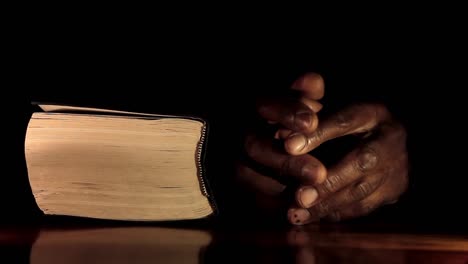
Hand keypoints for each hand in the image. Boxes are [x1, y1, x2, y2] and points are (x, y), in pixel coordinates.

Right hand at [236, 73, 326, 215]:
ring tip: (312, 200)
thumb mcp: (288, 104)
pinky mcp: (226, 186)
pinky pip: (246, 200)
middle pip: (254, 145)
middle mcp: (235, 131)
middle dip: (287, 161)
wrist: (236, 148)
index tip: (313, 122)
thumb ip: (301, 95)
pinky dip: (272, 209)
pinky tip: (299, 213)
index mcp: (250, 106)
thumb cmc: (278, 123)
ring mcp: (227, 159)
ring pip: (247, 176)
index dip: (287, 112)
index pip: (264, 104)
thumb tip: (314, 80)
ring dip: (281, 190)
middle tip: (319, 173)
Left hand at [287, 102, 408, 223]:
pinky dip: (336, 212)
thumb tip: (280, 136)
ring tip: (297, 214)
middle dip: (327, 183)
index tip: (289, 147)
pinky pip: (365, 206)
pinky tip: (313, 215)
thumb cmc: (347, 123)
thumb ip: (308, 123)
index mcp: (372, 112)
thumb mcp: (331, 112)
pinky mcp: (397, 189)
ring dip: (327, 206)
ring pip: (363, 191)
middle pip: (361, 162)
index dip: (317, 135)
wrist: (386, 136)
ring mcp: (399, 166)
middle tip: (299, 197)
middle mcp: (391, 137)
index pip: (345, 121)